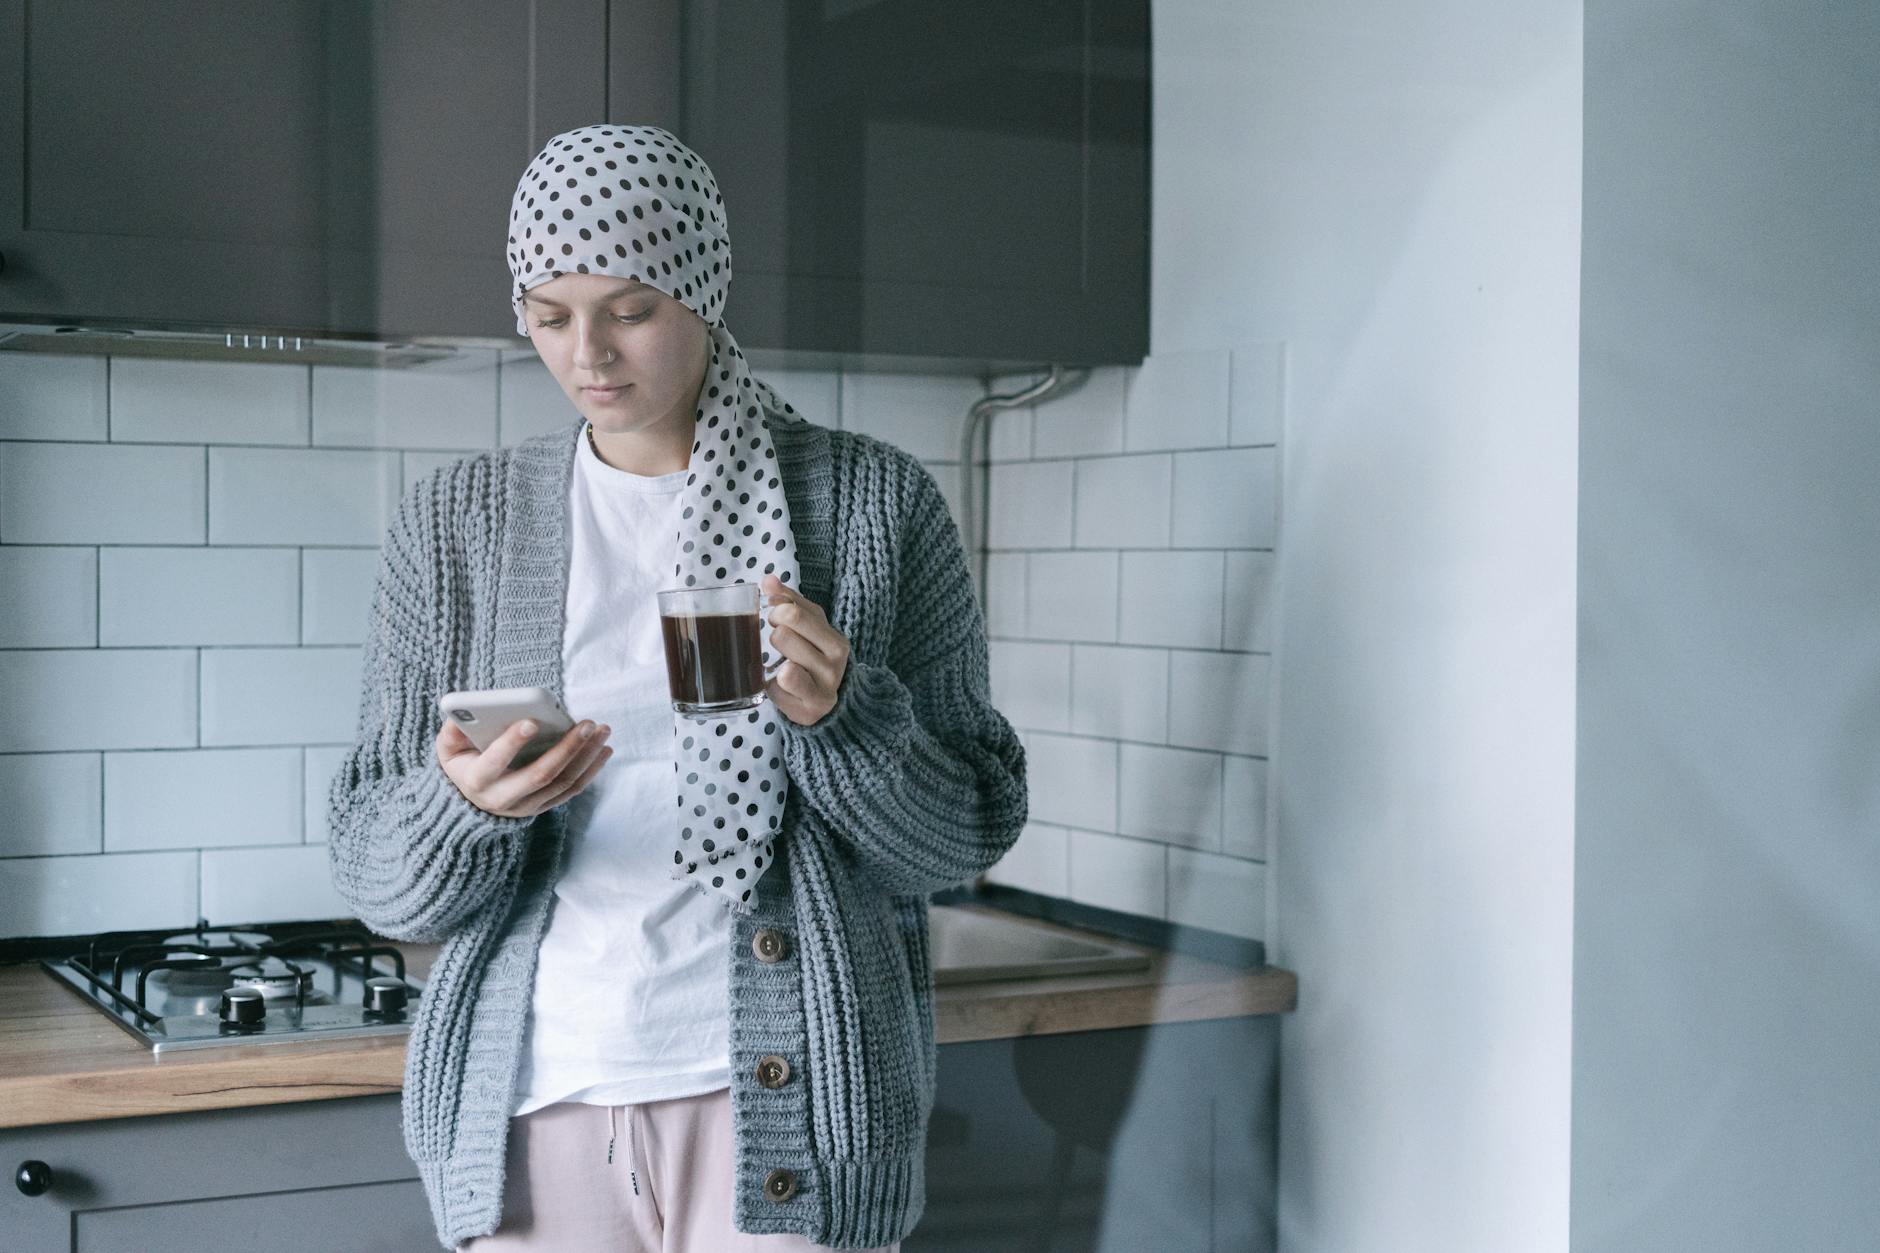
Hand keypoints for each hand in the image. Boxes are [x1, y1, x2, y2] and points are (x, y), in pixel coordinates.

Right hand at [436, 717, 612, 817]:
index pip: (494, 762)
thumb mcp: (448, 748)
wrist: (470, 800)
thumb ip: (453, 730)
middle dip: (567, 748)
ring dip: (586, 756)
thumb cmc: (462, 762)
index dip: (511, 743)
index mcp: (477, 780)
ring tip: (602, 730)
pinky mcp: (544, 806)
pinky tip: (604, 749)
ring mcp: (527, 806)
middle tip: (588, 724)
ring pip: (563, 783)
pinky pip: (572, 789)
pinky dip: (591, 769)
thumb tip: (463, 711)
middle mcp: (503, 798)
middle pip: (541, 775)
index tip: (531, 722)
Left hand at [762, 573, 849, 725]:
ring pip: (785, 661)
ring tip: (784, 663)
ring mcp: (826, 684)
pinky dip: (774, 684)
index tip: (778, 617)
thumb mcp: (807, 628)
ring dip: (774, 661)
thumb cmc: (811, 659)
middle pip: (785, 633)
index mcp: (835, 638)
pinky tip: (781, 684)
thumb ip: (789, 601)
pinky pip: (782, 687)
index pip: (794, 610)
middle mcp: (836, 660)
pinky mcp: (812, 706)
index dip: (777, 611)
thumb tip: (768, 579)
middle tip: (779, 641)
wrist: (825, 703)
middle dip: (774, 634)